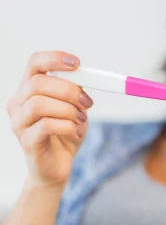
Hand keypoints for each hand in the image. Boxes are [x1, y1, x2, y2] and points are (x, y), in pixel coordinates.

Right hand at [6, 51, 93, 187]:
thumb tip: (84, 76)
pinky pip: (46, 126)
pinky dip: (67, 126)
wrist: (59, 165)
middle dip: (68, 90)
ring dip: (68, 110)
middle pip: (37, 83)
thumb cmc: (66, 132)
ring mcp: (19, 123)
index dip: (55, 59)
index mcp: (29, 89)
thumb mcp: (75, 107)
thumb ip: (75, 91)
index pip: (34, 63)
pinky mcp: (27, 141)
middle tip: (87, 102)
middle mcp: (18, 103)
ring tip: (81, 119)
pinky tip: (75, 131)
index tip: (77, 63)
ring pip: (39, 104)